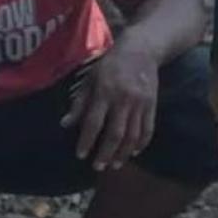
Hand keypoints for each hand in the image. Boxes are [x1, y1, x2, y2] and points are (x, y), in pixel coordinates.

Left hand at [61, 43, 159, 171]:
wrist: (141, 49)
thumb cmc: (110, 65)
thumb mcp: (90, 79)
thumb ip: (79, 103)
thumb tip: (66, 124)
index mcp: (104, 93)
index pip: (94, 122)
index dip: (87, 141)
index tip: (81, 155)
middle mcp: (123, 100)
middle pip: (115, 133)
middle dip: (105, 153)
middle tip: (98, 167)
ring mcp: (140, 104)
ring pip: (132, 135)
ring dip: (123, 153)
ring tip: (114, 165)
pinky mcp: (152, 105)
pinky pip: (148, 129)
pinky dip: (141, 143)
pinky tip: (133, 153)